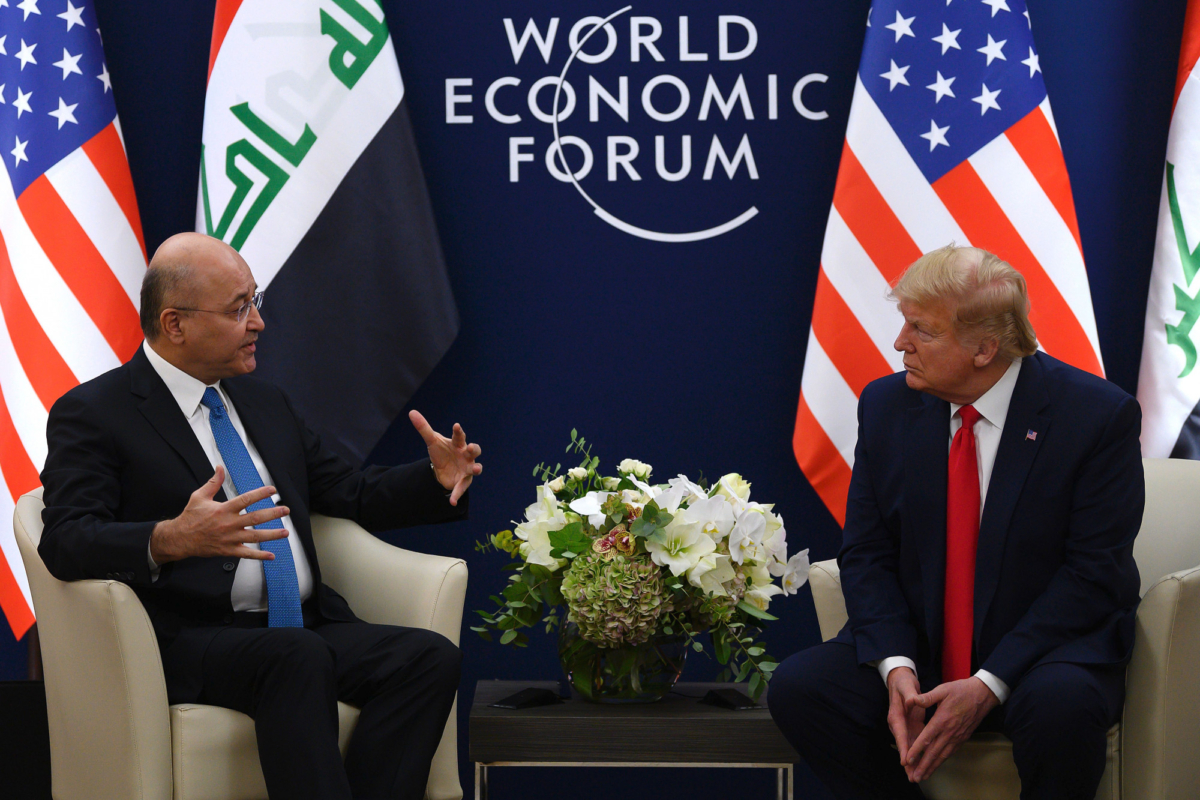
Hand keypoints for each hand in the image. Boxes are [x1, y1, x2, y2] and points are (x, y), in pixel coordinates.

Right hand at [150, 466, 289, 562]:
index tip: (272, 490)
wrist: (180, 538)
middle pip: (255, 518)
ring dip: (272, 534)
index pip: (246, 499)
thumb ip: (213, 482)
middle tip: (285, 510)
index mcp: (223, 510)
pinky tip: (271, 555)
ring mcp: (230, 538)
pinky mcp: (228, 550)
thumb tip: (220, 468)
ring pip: (255, 536)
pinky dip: (259, 556)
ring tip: (285, 532)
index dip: (261, 494)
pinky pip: (246, 554)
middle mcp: (229, 524)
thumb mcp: (199, 496)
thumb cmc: (190, 517)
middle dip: (273, 514)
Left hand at [409, 409, 481, 505]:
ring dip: (477, 468)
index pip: (460, 436)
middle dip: (474, 449)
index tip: (456, 426)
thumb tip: (411, 412)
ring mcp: (467, 468)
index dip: (458, 431)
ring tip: (475, 469)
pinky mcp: (464, 481)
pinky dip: (457, 495)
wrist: (443, 470)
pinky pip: (462, 488)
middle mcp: (466, 455)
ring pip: (476, 468)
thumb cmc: (442, 452)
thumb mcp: (432, 441)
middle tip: (471, 447)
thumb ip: (424, 428)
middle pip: (474, 450)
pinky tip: (452, 502)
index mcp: (458, 444)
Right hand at [886, 666, 925, 774]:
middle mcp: (898, 724)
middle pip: (903, 745)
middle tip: (912, 776)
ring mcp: (904, 726)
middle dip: (908, 762)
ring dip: (913, 762)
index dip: (904, 748)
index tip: (906, 761)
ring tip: (917, 776)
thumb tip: (912, 701)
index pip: (900, 734)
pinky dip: (918, 754)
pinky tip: (923, 764)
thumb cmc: (903, 682)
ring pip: (909, 747)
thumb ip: (910, 694)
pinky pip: (915, 743)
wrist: (900, 679)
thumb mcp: (906, 685)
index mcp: (896, 715)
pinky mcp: (911, 726)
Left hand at [903, 677, 999, 781]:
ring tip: (923, 776)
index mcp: (942, 720)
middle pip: (934, 752)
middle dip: (923, 766)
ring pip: (943, 755)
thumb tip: (912, 700)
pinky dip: (942, 761)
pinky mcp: (962, 738)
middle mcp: (949, 732)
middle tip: (914, 777)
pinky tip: (936, 765)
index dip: (916, 750)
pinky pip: (950, 752)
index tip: (908, 760)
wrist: (982, 695)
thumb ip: (927, 697)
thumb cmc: (961, 690)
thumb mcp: (943, 689)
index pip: (926, 738)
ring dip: (932, 767)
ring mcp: (957, 736)